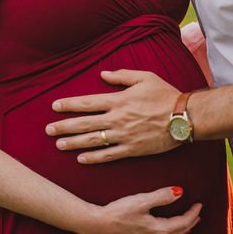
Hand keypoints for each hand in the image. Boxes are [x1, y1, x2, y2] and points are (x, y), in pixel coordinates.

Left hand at [46, 69, 180, 163]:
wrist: (184, 117)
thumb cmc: (166, 95)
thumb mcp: (145, 78)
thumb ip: (122, 76)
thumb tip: (103, 74)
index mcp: (118, 100)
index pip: (87, 103)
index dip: (69, 105)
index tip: (54, 107)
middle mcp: (117, 119)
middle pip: (84, 123)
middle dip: (64, 126)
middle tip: (48, 130)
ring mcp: (123, 136)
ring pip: (92, 141)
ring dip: (73, 143)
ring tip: (58, 145)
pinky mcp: (132, 149)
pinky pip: (108, 155)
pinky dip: (93, 157)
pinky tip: (81, 158)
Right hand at [78, 187, 201, 233]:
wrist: (97, 226)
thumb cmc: (117, 212)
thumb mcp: (141, 200)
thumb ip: (161, 196)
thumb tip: (180, 192)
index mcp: (158, 230)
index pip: (183, 222)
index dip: (193, 213)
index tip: (200, 204)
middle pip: (178, 233)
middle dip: (190, 223)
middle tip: (197, 214)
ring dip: (180, 232)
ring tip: (186, 226)